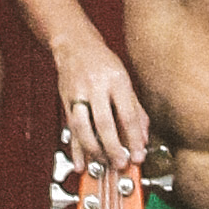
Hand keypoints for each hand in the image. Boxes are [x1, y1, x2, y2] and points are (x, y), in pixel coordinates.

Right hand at [54, 36, 151, 175]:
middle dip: (112, 148)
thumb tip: (143, 138)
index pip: (127, 114)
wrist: (75, 44)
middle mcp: (96, 86)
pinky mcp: (65, 101)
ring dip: (93, 150)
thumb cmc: (103, 62)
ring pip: (82, 127)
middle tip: (120, 164)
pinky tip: (80, 162)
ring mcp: (77, 93)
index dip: (133, 139)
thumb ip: (135, 109)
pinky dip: (75, 148)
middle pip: (103, 122)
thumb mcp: (125, 80)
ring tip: (103, 163)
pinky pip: (70, 127)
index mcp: (116, 80)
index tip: (138, 156)